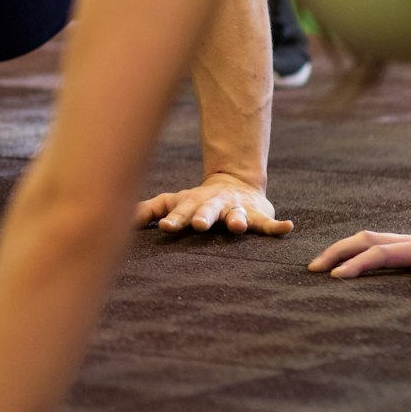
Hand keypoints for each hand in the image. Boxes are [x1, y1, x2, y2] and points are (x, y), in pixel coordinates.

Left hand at [135, 172, 291, 235]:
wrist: (234, 183)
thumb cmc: (195, 201)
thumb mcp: (173, 201)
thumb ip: (149, 210)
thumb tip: (123, 218)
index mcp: (192, 203)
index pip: (181, 211)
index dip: (174, 218)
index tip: (166, 227)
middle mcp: (214, 205)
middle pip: (208, 211)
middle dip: (203, 218)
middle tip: (199, 225)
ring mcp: (237, 209)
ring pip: (238, 215)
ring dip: (238, 220)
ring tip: (239, 226)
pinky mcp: (258, 215)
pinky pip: (269, 222)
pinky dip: (278, 226)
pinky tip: (288, 228)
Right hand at [308, 208, 410, 280]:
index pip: (382, 255)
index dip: (358, 265)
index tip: (336, 278)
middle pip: (364, 242)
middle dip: (336, 253)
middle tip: (312, 269)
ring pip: (368, 241)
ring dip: (343, 250)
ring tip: (323, 265)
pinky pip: (378, 247)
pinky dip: (358, 252)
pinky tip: (354, 262)